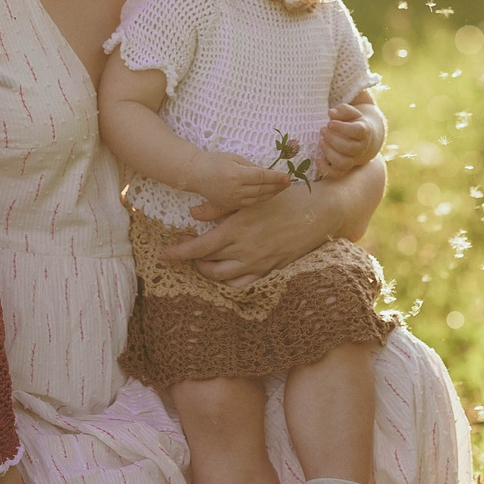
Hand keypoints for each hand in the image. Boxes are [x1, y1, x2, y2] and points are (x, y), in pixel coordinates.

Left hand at [169, 178, 346, 285]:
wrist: (320, 213)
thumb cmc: (286, 199)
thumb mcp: (251, 198)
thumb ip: (219, 205)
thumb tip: (193, 213)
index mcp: (238, 230)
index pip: (199, 248)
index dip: (179, 253)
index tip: (164, 255)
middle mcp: (245, 251)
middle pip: (208, 264)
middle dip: (191, 261)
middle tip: (184, 252)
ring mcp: (259, 264)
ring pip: (223, 278)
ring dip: (208, 272)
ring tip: (202, 262)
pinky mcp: (271, 270)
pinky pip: (243, 285)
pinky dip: (229, 283)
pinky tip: (225, 273)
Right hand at [190, 151, 292, 212]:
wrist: (195, 174)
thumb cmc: (215, 161)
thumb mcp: (234, 158)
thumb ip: (252, 166)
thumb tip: (268, 173)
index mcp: (236, 175)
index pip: (262, 177)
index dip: (276, 177)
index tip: (287, 177)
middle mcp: (235, 190)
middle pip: (262, 189)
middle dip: (277, 186)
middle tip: (289, 182)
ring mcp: (232, 200)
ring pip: (258, 199)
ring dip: (272, 194)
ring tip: (282, 188)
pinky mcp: (230, 206)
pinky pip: (250, 204)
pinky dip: (261, 199)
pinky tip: (269, 194)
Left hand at [317, 103, 382, 180]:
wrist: (362, 138)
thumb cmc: (352, 122)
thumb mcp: (350, 113)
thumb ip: (342, 110)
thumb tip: (331, 113)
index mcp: (363, 131)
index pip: (357, 131)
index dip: (342, 128)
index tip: (330, 123)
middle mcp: (360, 148)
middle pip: (349, 148)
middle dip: (333, 139)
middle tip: (322, 130)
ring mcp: (353, 160)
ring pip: (344, 162)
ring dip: (329, 153)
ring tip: (321, 141)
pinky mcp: (345, 168)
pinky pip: (336, 174)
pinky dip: (325, 169)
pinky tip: (317, 158)